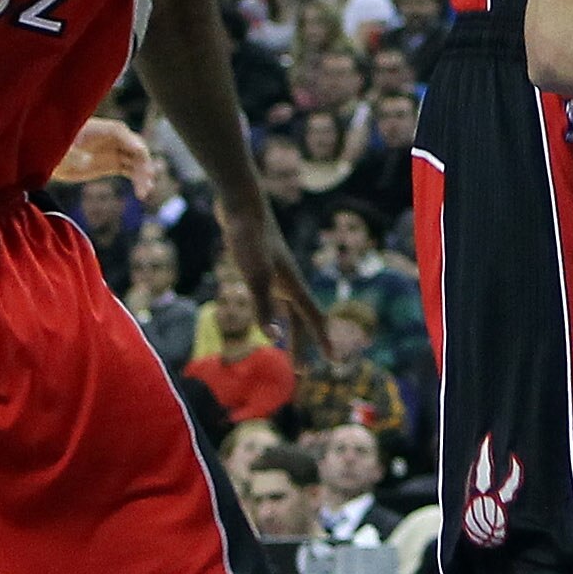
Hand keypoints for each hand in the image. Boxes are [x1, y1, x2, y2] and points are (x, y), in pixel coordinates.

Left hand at [55, 117, 152, 188]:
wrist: (44, 157)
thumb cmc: (49, 149)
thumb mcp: (58, 151)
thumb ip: (72, 153)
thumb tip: (86, 159)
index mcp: (95, 129)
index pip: (119, 131)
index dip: (131, 141)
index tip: (140, 153)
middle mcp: (108, 138)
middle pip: (132, 145)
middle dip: (142, 160)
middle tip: (146, 178)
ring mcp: (112, 151)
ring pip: (135, 160)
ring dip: (143, 174)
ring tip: (144, 192)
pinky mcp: (111, 164)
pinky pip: (130, 170)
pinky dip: (138, 180)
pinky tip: (141, 193)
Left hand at [222, 199, 326, 360]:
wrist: (239, 202)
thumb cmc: (248, 237)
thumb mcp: (253, 276)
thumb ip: (262, 307)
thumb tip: (273, 339)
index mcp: (291, 284)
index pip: (313, 318)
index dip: (322, 341)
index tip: (333, 362)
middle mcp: (287, 279)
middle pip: (300, 318)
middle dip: (302, 345)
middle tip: (300, 371)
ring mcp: (275, 270)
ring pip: (287, 305)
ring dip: (288, 327)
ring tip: (282, 344)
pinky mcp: (261, 262)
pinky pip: (273, 293)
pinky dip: (273, 309)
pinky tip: (266, 309)